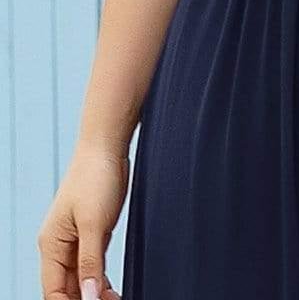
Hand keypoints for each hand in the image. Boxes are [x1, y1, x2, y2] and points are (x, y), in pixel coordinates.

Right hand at [37, 140, 128, 298]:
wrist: (106, 147)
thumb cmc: (95, 176)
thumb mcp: (94, 223)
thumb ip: (91, 261)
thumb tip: (87, 298)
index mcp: (52, 244)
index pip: (54, 291)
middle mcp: (59, 245)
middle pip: (67, 288)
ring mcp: (75, 239)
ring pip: (80, 279)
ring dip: (94, 293)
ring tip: (114, 299)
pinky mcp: (91, 232)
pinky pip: (92, 265)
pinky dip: (99, 279)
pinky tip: (110, 290)